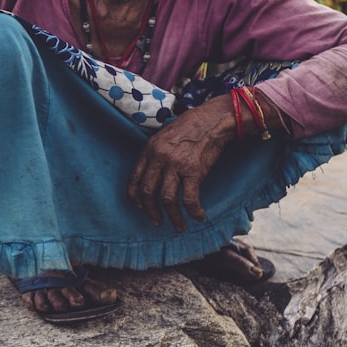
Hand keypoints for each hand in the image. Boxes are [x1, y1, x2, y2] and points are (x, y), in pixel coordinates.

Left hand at [126, 96, 236, 230]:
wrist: (211, 120)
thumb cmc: (189, 128)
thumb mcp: (163, 138)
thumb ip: (155, 155)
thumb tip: (152, 177)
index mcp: (149, 149)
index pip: (134, 178)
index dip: (135, 197)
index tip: (140, 208)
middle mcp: (159, 157)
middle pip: (148, 192)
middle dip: (151, 211)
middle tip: (156, 222)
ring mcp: (175, 164)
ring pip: (167, 199)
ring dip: (173, 217)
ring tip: (179, 227)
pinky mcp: (194, 171)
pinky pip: (190, 199)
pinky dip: (194, 212)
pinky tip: (199, 217)